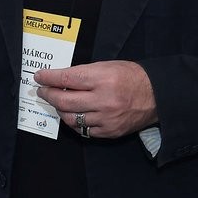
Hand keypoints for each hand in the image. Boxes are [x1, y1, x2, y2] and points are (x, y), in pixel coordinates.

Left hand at [34, 61, 157, 138]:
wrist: (157, 95)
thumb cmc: (131, 77)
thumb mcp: (106, 66)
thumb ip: (83, 73)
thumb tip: (59, 79)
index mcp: (102, 79)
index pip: (66, 79)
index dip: (48, 78)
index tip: (39, 77)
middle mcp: (103, 100)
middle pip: (64, 101)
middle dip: (48, 95)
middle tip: (43, 91)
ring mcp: (106, 118)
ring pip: (71, 118)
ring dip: (59, 110)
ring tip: (58, 103)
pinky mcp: (110, 131)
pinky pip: (84, 130)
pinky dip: (75, 122)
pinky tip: (73, 115)